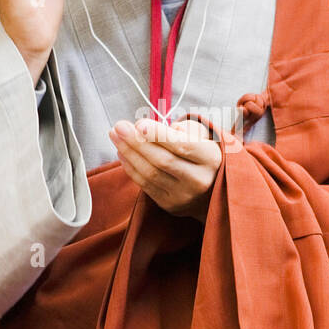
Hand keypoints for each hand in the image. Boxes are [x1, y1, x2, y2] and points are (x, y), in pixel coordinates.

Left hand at [108, 118, 222, 220]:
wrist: (213, 187)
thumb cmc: (202, 152)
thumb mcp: (202, 135)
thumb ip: (183, 128)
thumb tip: (154, 129)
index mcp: (212, 159)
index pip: (182, 146)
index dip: (157, 135)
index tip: (138, 123)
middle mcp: (200, 180)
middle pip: (162, 160)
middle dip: (136, 142)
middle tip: (119, 126)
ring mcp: (184, 196)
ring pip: (150, 174)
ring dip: (128, 153)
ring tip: (115, 136)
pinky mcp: (170, 205)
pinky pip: (145, 185)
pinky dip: (131, 168)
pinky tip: (122, 153)